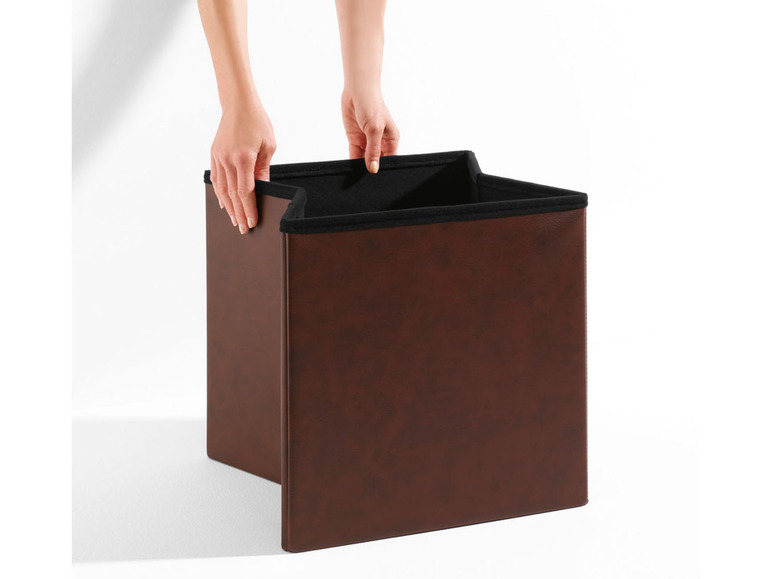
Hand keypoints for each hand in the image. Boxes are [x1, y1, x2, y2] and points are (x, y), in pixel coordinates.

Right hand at [209, 103, 275, 233]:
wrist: (239, 104)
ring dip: (229, 207)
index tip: (252, 222)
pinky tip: (225, 203)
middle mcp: (228, 159)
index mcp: (243, 158)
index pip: (246, 191)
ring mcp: (218, 157)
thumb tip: (262, 189)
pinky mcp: (214, 154)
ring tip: (235, 220)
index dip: (249, 209)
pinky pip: (216, 178)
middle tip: (244, 229)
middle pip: (233, 194)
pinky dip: (220, 193)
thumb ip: (263, 170)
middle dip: (239, 214)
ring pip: (222, 189)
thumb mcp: (267, 147)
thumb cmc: (257, 122)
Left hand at [341, 88, 398, 172]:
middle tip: (365, 180)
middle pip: (377, 161)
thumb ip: (373, 151)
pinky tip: (350, 168)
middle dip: (372, 169)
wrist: (357, 90)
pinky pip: (354, 154)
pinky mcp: (355, 139)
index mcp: (391, 140)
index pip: (390, 160)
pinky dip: (352, 161)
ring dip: (361, 166)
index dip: (384, 169)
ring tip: (357, 176)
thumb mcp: (374, 129)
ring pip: (364, 159)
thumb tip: (373, 169)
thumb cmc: (372, 104)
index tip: (376, 178)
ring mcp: (367, 141)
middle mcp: (380, 142)